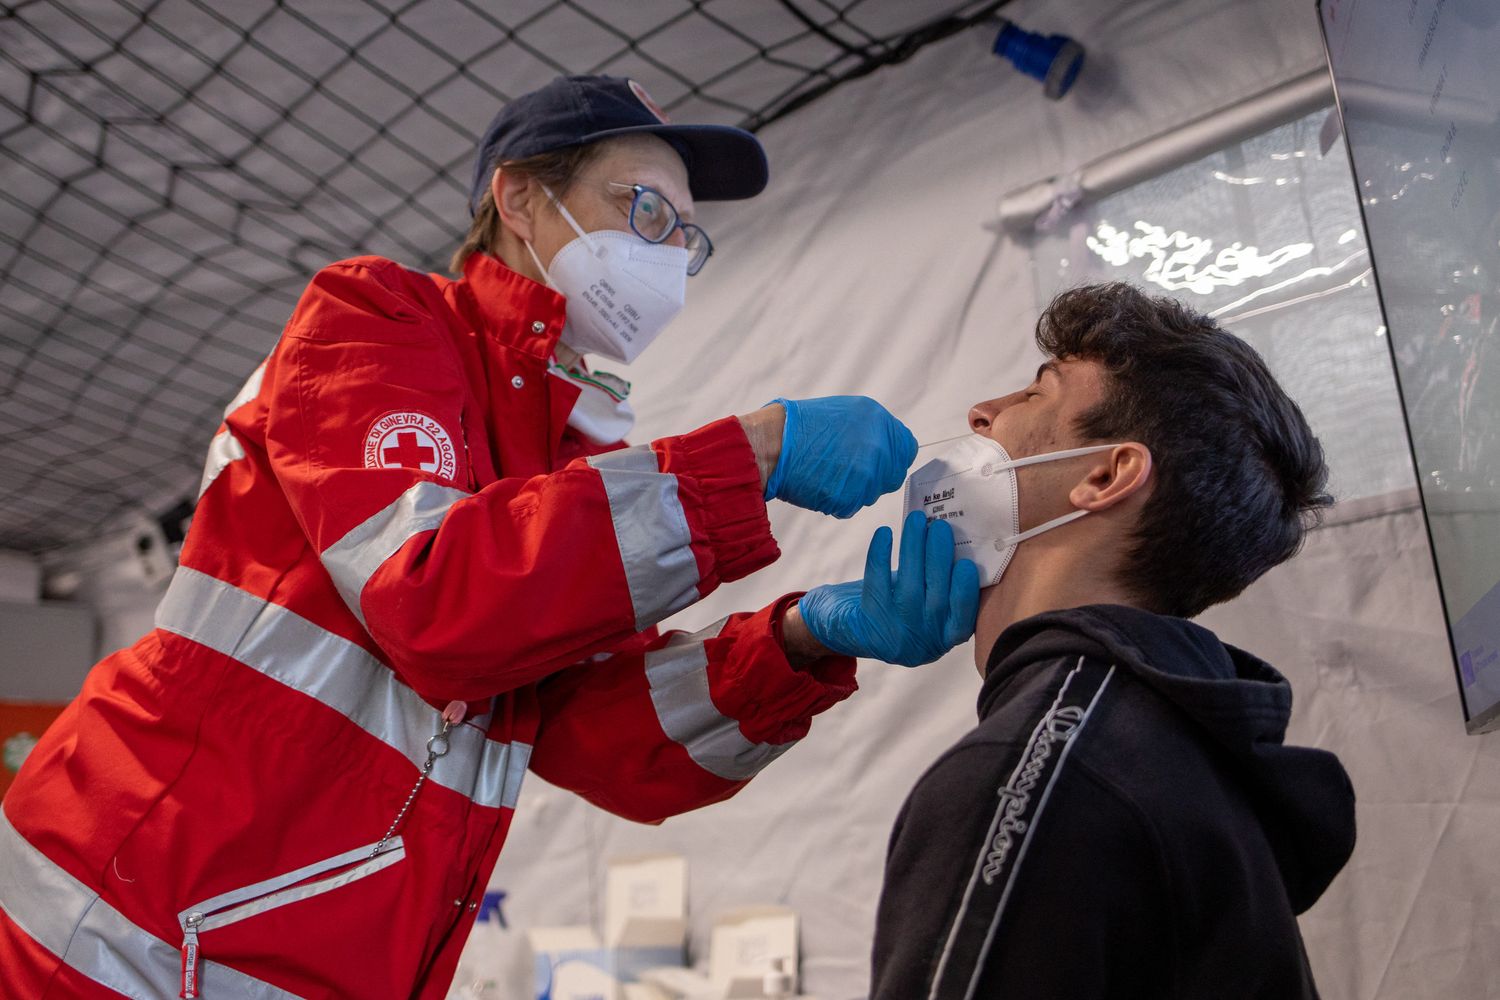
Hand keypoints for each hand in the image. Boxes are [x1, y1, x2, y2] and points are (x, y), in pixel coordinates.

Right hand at [763, 396, 916, 517]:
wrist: (773, 445)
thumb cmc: (800, 427)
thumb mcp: (845, 412)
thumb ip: (872, 429)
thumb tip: (887, 447)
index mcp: (878, 420)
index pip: (906, 448)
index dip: (893, 456)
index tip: (880, 460)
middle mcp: (878, 446)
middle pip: (893, 474)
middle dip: (876, 476)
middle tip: (848, 470)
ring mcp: (866, 473)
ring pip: (872, 492)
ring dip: (855, 488)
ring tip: (828, 473)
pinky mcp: (851, 496)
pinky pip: (852, 505)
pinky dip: (838, 500)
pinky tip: (821, 484)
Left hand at [797, 511, 979, 665]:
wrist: (848, 629)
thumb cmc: (900, 604)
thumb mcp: (928, 601)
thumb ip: (944, 579)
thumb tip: (958, 536)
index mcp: (947, 636)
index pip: (963, 618)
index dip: (966, 592)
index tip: (967, 563)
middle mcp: (924, 642)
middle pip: (936, 598)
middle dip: (939, 559)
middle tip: (940, 526)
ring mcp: (896, 636)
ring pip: (909, 588)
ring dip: (913, 550)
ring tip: (915, 520)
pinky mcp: (869, 625)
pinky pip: (876, 585)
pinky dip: (880, 556)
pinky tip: (884, 533)